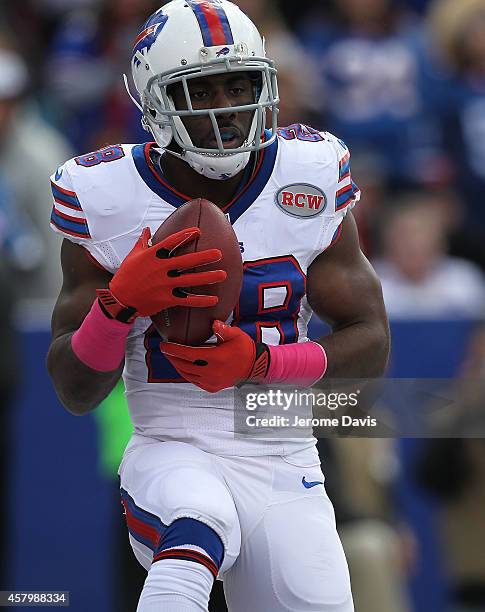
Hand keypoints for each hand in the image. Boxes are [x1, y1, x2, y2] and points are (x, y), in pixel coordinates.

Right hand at [97, 227, 225, 321]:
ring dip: (208, 278)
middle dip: (203, 257)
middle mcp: (160, 269)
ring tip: (222, 274)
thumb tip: (147, 230)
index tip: (198, 232)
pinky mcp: (166, 299)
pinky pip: (187, 300)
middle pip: (186, 261)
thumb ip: (143, 242)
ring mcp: (164, 285)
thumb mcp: (133, 255)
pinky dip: (201, 300)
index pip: (171, 243)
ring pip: (190, 280)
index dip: (185, 236)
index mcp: (152, 256)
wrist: (120, 299)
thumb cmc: (126, 275)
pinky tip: (213, 299)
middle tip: (218, 253)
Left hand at [160, 320, 269, 391]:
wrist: (255, 366)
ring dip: (177, 366)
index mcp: (216, 358)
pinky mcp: (213, 387)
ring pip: (188, 375)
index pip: (188, 354)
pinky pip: (195, 381)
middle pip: (184, 366)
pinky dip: (187, 374)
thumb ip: (223, 330)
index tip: (164, 345)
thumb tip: (214, 323)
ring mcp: (212, 382)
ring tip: (172, 358)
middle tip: (165, 350)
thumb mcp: (236, 335)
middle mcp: (212, 372)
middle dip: (172, 358)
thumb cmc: (245, 349)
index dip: (174, 350)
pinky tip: (183, 367)